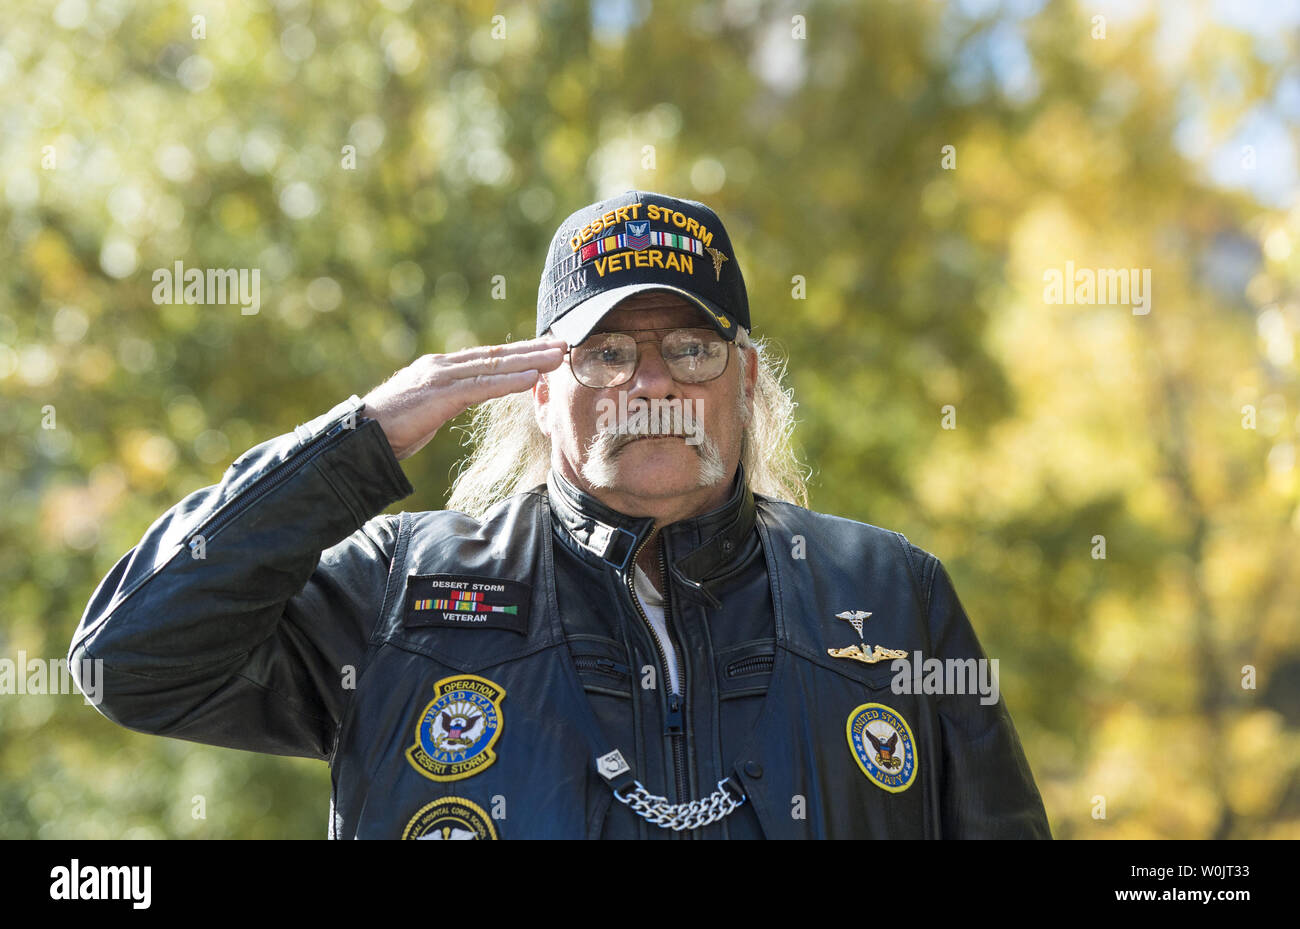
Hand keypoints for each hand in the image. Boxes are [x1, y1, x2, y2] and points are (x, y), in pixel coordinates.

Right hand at [360, 336, 567, 460]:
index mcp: (441, 368)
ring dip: (529, 361)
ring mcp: (441, 378)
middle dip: (532, 349)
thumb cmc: (391, 428)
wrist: (361, 436)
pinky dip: (508, 382)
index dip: (519, 352)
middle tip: (565, 343)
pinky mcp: (439, 395)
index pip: (487, 357)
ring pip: (494, 366)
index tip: (547, 348)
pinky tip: (531, 379)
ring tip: (558, 357)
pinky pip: (481, 387)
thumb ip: (449, 399)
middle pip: (496, 355)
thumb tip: (465, 399)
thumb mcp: (427, 409)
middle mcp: (443, 366)